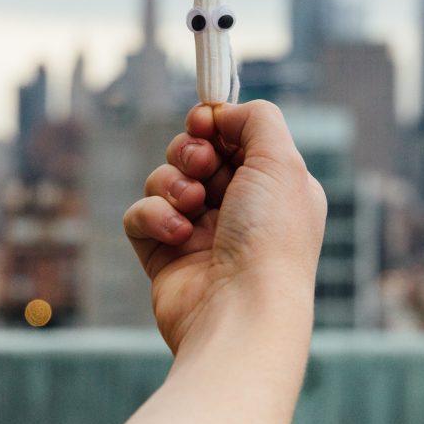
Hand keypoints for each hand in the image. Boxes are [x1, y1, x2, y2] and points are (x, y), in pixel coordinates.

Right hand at [124, 100, 326, 354]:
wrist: (240, 312)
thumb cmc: (270, 238)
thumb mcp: (283, 161)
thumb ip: (257, 118)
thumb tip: (222, 111)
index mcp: (274, 188)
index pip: (235, 138)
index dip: (215, 124)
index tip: (204, 121)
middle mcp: (239, 210)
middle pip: (196, 154)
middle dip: (191, 151)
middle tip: (202, 166)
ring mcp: (200, 234)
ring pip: (164, 180)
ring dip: (172, 183)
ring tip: (192, 204)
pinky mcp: (164, 256)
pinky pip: (140, 215)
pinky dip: (153, 216)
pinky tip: (177, 234)